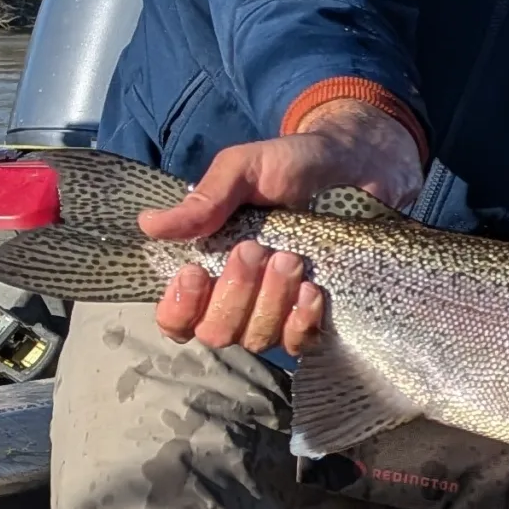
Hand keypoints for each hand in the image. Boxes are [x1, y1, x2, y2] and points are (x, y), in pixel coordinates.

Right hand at [144, 99, 422, 353]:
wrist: (360, 165)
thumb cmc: (295, 165)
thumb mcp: (246, 169)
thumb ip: (205, 199)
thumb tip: (148, 224)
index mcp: (209, 267)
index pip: (176, 319)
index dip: (179, 308)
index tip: (195, 271)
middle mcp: (239, 298)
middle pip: (216, 332)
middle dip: (234, 293)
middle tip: (255, 248)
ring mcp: (278, 311)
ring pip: (257, 338)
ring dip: (270, 300)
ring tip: (290, 257)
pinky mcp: (316, 316)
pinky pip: (298, 343)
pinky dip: (301, 320)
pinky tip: (313, 290)